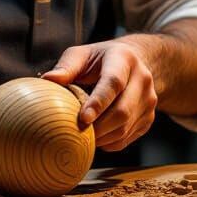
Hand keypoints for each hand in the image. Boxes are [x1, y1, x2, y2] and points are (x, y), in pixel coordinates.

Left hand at [41, 37, 158, 150]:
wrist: (135, 63)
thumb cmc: (100, 60)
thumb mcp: (82, 55)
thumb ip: (66, 67)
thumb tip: (47, 80)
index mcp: (124, 58)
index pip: (113, 83)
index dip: (98, 102)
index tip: (82, 118)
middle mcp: (142, 78)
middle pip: (122, 111)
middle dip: (98, 126)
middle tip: (76, 133)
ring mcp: (149, 100)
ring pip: (125, 128)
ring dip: (102, 137)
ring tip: (83, 134)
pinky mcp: (149, 117)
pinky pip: (127, 138)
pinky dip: (108, 142)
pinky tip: (96, 135)